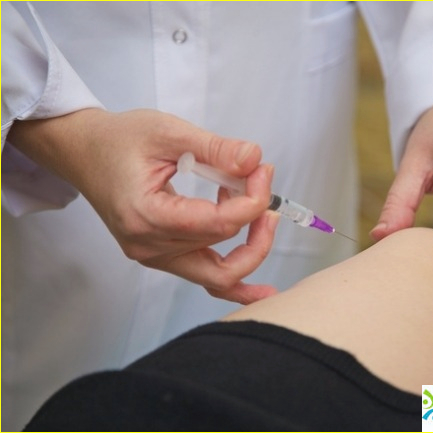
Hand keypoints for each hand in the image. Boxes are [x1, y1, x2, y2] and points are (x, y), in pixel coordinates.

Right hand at [8, 108, 278, 303]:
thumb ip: (214, 148)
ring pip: (219, 272)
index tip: (263, 170)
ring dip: (250, 243)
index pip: (218, 223)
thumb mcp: (168, 131)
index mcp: (146, 215)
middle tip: (263, 180)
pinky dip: (236, 283)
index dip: (252, 200)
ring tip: (262, 210)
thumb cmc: (119, 139)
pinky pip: (205, 278)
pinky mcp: (162, 257)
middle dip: (255, 215)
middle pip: (222, 245)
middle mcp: (149, 246)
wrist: (84, 153)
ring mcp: (154, 257)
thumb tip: (255, 160)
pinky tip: (263, 292)